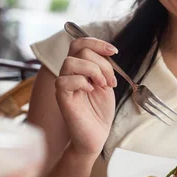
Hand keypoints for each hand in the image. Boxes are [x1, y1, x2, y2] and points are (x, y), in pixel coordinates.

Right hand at [55, 38, 117, 156]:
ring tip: (102, 85)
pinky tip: (91, 91)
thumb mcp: (106, 83)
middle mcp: (69, 73)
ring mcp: (64, 85)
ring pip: (71, 62)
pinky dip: (81, 82)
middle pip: (80, 50)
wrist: (97, 134)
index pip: (80, 43)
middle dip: (102, 63)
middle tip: (110, 81)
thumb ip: (103, 67)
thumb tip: (106, 51)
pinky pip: (64, 81)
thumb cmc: (100, 111)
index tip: (114, 52)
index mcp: (79, 68)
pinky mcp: (61, 98)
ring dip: (93, 70)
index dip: (97, 42)